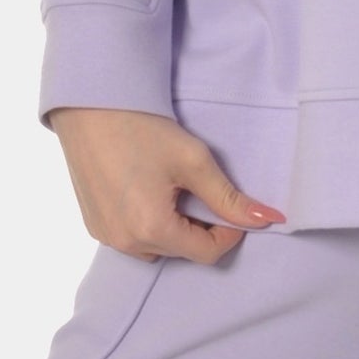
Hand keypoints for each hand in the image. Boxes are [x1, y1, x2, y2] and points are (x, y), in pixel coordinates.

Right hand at [47, 107, 285, 263]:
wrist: (89, 105)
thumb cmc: (140, 128)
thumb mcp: (194, 161)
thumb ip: (230, 198)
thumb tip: (269, 219)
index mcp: (151, 229)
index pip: (207, 253)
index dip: (228, 232)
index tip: (229, 204)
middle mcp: (125, 242)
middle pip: (181, 251)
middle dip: (199, 227)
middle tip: (198, 189)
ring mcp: (105, 235)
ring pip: (157, 247)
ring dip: (173, 228)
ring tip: (171, 189)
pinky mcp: (94, 225)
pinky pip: (132, 238)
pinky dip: (147, 223)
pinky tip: (147, 190)